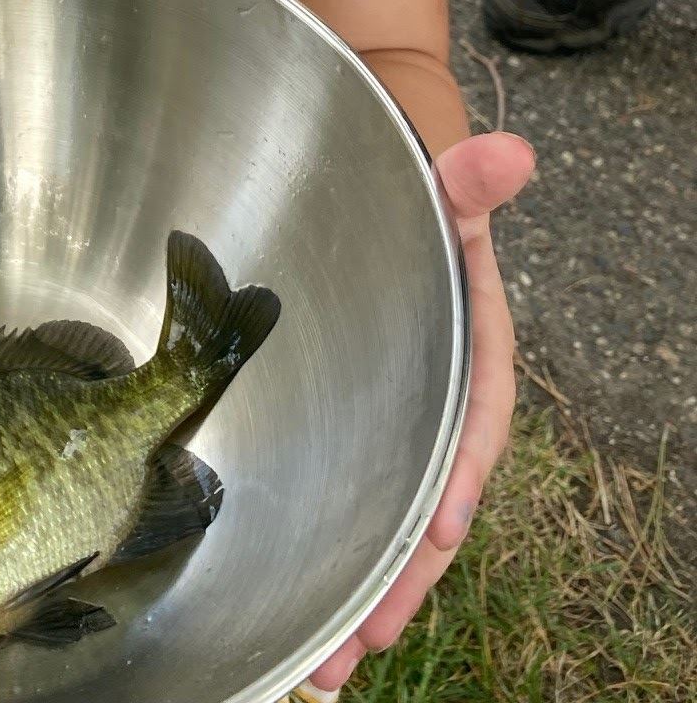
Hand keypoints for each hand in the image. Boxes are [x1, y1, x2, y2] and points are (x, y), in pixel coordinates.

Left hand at [304, 130, 534, 694]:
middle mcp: (436, 403)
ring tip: (325, 669)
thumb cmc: (410, 198)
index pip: (474, 422)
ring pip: (384, 522)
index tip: (436, 529)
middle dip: (398, 576)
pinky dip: (329, 564)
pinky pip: (347, 506)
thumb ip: (467, 178)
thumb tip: (506, 154)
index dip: (457, 476)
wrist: (374, 192)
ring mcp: (392, 425)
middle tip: (361, 638)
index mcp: (472, 354)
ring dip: (359, 594)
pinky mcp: (349, 434)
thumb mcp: (439, 186)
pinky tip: (298, 622)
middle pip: (426, 500)